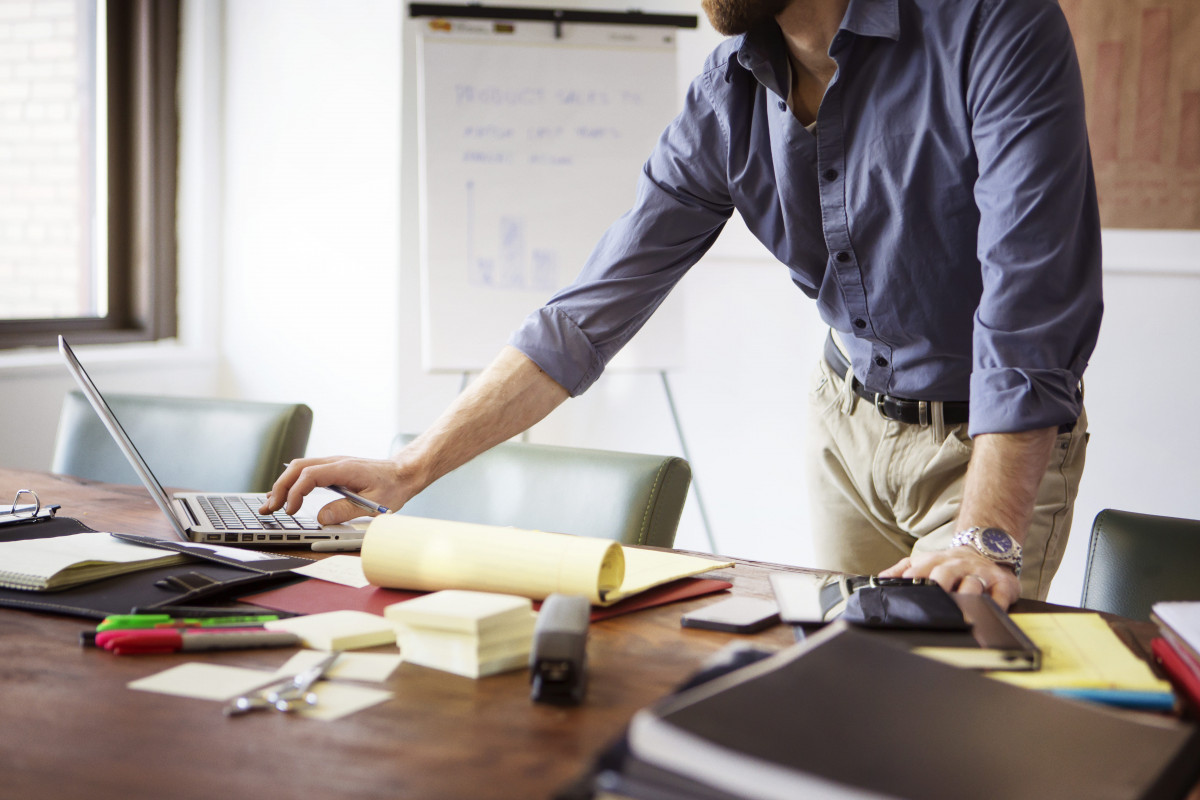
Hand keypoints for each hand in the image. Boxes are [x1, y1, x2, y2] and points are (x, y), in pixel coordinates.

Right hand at [259, 456, 415, 524]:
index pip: (309, 475)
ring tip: (269, 503)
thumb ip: (347, 511)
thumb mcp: (374, 504)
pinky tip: (284, 495)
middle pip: (297, 468)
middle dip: (280, 488)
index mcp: (344, 468)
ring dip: (283, 484)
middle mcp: (335, 462)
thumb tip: (321, 518)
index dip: (295, 492)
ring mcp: (333, 464)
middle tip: (269, 508)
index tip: (290, 510)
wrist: (404, 473)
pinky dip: (292, 482)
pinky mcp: (333, 470)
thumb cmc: (393, 487)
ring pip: (299, 468)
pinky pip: (307, 472)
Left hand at [878, 548, 1019, 608]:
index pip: (922, 567)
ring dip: (966, 596)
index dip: (914, 575)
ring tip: (960, 613)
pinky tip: (991, 612)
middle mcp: (957, 566)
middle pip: (946, 573)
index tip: (907, 585)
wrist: (987, 549)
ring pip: (972, 584)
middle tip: (934, 601)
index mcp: (936, 562)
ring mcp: (980, 574)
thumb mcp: (926, 561)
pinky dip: (997, 604)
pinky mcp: (1002, 584)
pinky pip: (1001, 594)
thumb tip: (880, 580)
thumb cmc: (951, 563)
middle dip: (939, 584)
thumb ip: (902, 569)